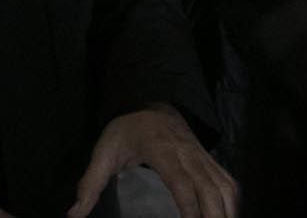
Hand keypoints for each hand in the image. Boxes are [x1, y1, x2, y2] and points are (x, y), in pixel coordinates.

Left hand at [69, 105, 235, 217]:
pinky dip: (232, 200)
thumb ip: (91, 183)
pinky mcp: (209, 158)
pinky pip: (227, 180)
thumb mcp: (104, 152)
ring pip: (223, 185)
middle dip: (214, 215)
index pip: (181, 183)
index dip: (189, 208)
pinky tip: (228, 215)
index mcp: (162, 151)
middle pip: (209, 188)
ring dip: (227, 211)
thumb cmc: (126, 130)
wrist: (149, 100)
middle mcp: (187, 153)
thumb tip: (74, 214)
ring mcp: (201, 155)